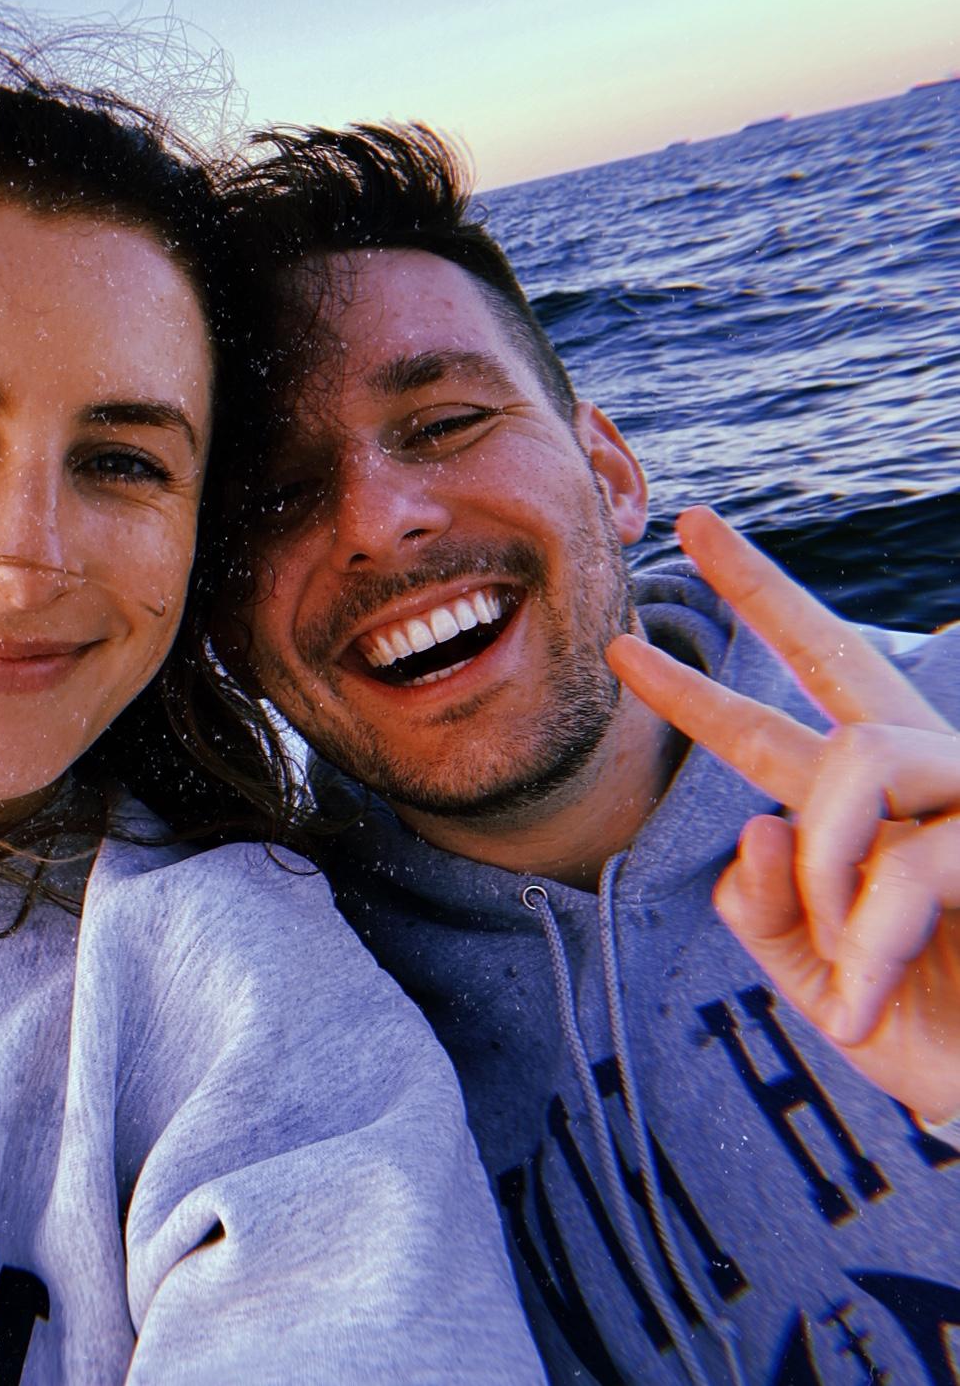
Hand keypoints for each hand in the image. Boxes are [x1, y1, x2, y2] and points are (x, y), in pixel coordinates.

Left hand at [606, 505, 959, 1122]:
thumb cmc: (931, 1031)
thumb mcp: (818, 983)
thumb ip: (765, 913)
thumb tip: (754, 825)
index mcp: (861, 816)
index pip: (768, 733)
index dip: (696, 691)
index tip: (625, 645)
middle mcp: (919, 782)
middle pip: (835, 654)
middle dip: (760, 590)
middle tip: (694, 522)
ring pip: (861, 757)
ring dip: (826, 861)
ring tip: (838, 955)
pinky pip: (918, 858)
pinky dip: (871, 935)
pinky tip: (862, 1000)